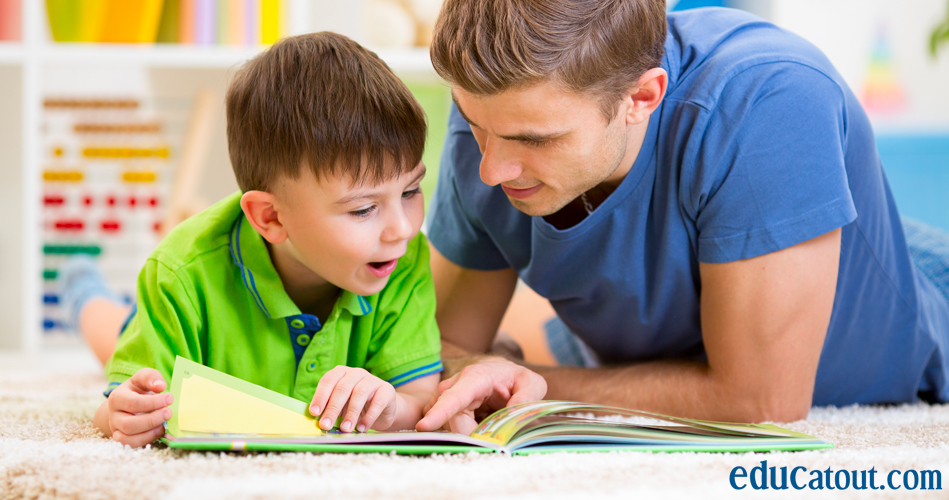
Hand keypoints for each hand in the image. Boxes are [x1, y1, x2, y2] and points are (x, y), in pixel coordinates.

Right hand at [106, 368, 172, 446]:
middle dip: (152, 420)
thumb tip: (160, 386)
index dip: (153, 402)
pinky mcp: (122, 439)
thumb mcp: (143, 378)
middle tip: (169, 413)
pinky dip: (147, 440)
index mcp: (117, 397)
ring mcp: (116, 429)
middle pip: (129, 424)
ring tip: (165, 424)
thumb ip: (151, 377)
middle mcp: (113, 415)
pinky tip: (159, 431)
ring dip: (150, 432)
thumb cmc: (138, 389)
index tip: (170, 398)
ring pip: (128, 437)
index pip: (133, 403)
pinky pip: (131, 445)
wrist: (128, 403)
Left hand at [309, 366, 396, 432]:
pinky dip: (368, 417)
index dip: (320, 396)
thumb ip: (328, 408)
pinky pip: (377, 402)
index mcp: (341, 373)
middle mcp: (356, 373)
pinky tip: (361, 428)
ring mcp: (372, 380)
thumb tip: (315, 420)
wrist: (383, 409)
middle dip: (332, 408)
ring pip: (359, 393)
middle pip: (342, 388)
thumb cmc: (355, 406)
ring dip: (351, 413)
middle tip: (326, 425)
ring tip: (345, 429)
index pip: (328, 381)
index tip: (314, 413)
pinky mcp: (386, 390)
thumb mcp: (340, 405)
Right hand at [416, 357, 546, 434]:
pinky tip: (478, 424)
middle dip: (469, 434)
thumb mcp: (531, 383)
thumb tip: (511, 417)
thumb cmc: (515, 378)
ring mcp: (446, 396)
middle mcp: (455, 385)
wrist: (501, 374)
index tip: (423, 427)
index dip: (439, 413)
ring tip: (488, 421)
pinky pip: (448, 428)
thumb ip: (526, 397)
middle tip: (492, 434)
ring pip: (448, 426)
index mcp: (475, 377)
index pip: (453, 397)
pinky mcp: (443, 408)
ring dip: (468, 433)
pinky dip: (463, 433)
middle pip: (450, 420)